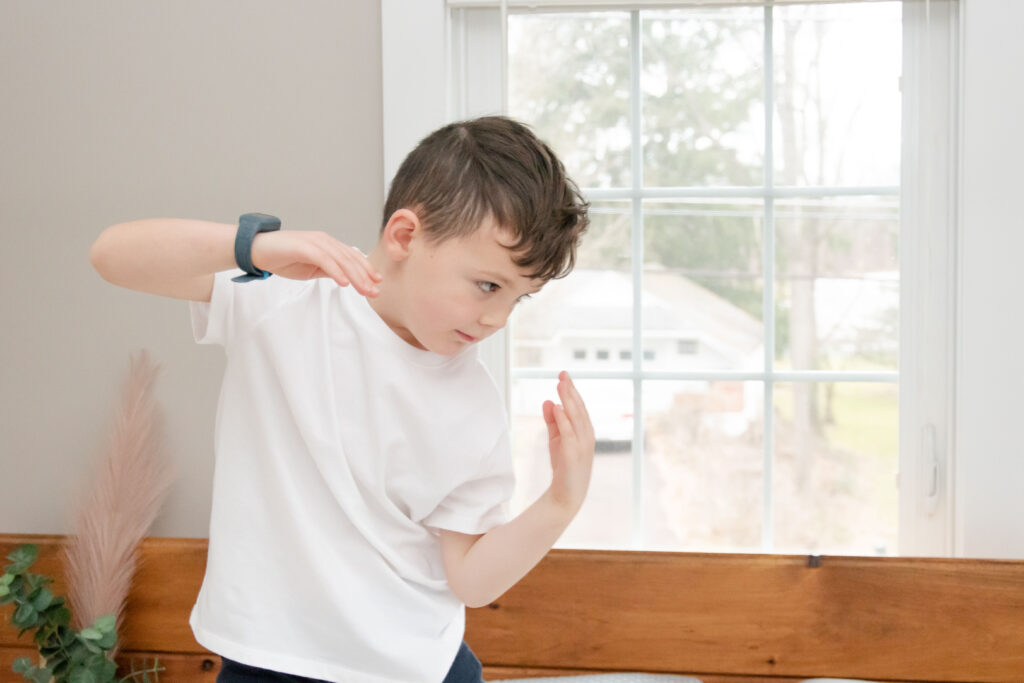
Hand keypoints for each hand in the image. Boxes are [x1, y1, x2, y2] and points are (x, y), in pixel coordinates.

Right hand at [250, 230, 381, 296]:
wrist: (257, 249)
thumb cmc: (282, 258)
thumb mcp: (310, 268)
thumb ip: (327, 270)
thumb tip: (345, 278)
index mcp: (327, 244)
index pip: (351, 257)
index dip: (366, 269)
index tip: (377, 283)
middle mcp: (324, 240)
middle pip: (350, 259)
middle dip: (365, 276)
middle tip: (375, 292)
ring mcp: (315, 242)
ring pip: (341, 260)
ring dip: (355, 276)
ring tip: (364, 290)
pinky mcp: (304, 246)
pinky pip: (324, 260)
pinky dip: (336, 271)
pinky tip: (344, 283)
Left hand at [542, 371, 595, 512]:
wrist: (566, 494)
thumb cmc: (563, 466)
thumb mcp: (556, 439)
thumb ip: (553, 421)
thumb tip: (548, 401)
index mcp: (585, 431)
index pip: (578, 406)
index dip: (571, 390)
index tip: (563, 375)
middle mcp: (587, 435)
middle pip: (579, 408)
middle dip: (570, 390)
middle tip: (562, 374)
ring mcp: (582, 444)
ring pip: (575, 417)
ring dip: (568, 399)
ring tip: (561, 384)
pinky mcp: (573, 454)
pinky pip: (568, 433)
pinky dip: (564, 419)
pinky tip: (558, 407)